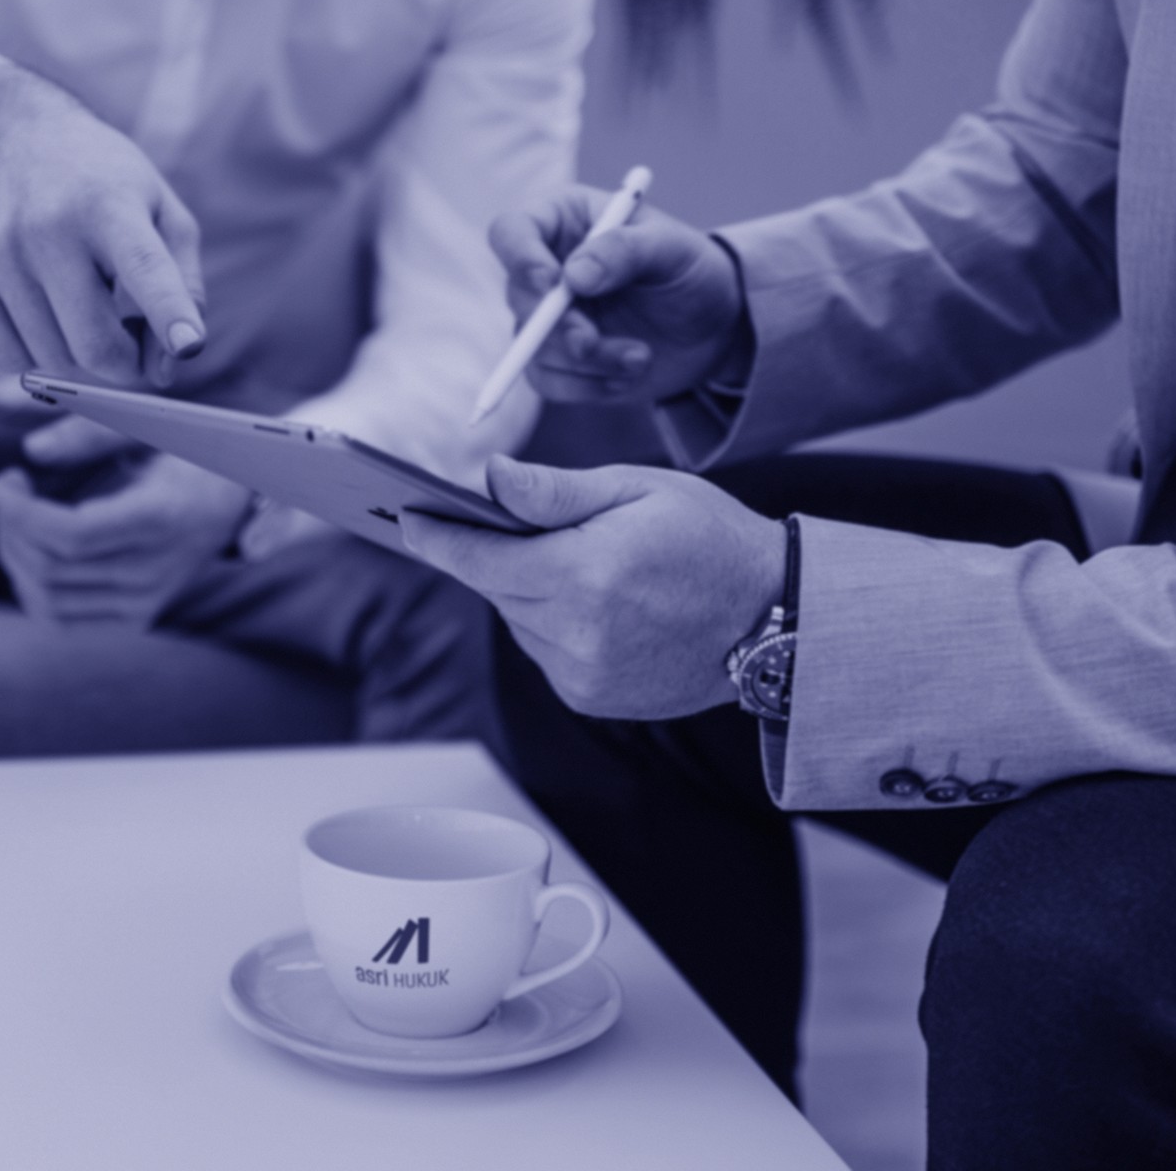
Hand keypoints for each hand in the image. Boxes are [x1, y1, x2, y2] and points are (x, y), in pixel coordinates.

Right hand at [0, 63, 206, 388]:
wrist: (13, 138)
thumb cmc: (106, 187)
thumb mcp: (164, 213)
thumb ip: (183, 287)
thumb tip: (167, 367)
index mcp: (110, 205)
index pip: (143, 267)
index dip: (168, 312)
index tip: (189, 344)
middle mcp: (48, 227)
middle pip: (95, 344)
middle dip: (126, 365)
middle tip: (133, 341)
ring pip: (54, 359)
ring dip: (81, 355)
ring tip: (85, 307)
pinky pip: (10, 358)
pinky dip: (38, 352)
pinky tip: (46, 309)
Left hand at [0, 417, 251, 624]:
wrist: (233, 505)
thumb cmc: (186, 456)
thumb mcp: (151, 427)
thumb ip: (91, 434)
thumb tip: (32, 451)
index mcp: (162, 518)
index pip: (73, 535)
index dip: (20, 513)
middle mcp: (154, 570)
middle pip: (51, 566)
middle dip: (9, 526)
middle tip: (7, 487)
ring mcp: (144, 601)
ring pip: (47, 599)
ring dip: (14, 556)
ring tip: (17, 518)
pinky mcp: (133, 618)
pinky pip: (60, 619)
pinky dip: (30, 586)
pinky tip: (32, 549)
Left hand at [400, 455, 785, 719]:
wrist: (773, 615)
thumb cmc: (708, 536)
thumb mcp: (636, 489)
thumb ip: (553, 489)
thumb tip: (487, 478)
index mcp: (583, 574)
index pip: (479, 558)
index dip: (436, 537)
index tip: (402, 518)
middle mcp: (575, 634)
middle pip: (496, 589)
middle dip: (493, 555)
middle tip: (501, 522)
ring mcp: (583, 673)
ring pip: (519, 622)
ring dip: (529, 591)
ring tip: (579, 563)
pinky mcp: (592, 697)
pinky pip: (545, 651)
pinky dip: (555, 624)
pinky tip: (597, 603)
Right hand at [488, 186, 744, 404]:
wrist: (712, 329)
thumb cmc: (692, 271)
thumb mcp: (673, 248)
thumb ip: (626, 250)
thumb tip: (573, 276)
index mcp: (564, 221)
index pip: (512, 231)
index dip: (520, 256)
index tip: (551, 283)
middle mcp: (546, 267)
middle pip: (519, 297)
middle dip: (557, 327)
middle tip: (591, 341)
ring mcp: (547, 319)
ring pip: (534, 348)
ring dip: (588, 361)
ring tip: (642, 357)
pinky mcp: (558, 362)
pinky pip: (549, 382)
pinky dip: (589, 386)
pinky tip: (627, 374)